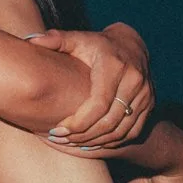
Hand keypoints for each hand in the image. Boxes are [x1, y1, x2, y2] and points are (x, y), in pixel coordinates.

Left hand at [29, 22, 153, 148]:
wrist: (131, 44)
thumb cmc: (97, 45)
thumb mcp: (78, 39)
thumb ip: (55, 40)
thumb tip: (31, 41)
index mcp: (115, 66)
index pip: (98, 104)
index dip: (78, 122)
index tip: (57, 130)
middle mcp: (134, 81)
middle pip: (109, 122)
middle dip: (83, 136)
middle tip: (60, 139)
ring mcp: (145, 95)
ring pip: (120, 131)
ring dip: (95, 142)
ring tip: (72, 143)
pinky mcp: (150, 105)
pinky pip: (131, 132)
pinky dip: (111, 142)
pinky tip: (91, 143)